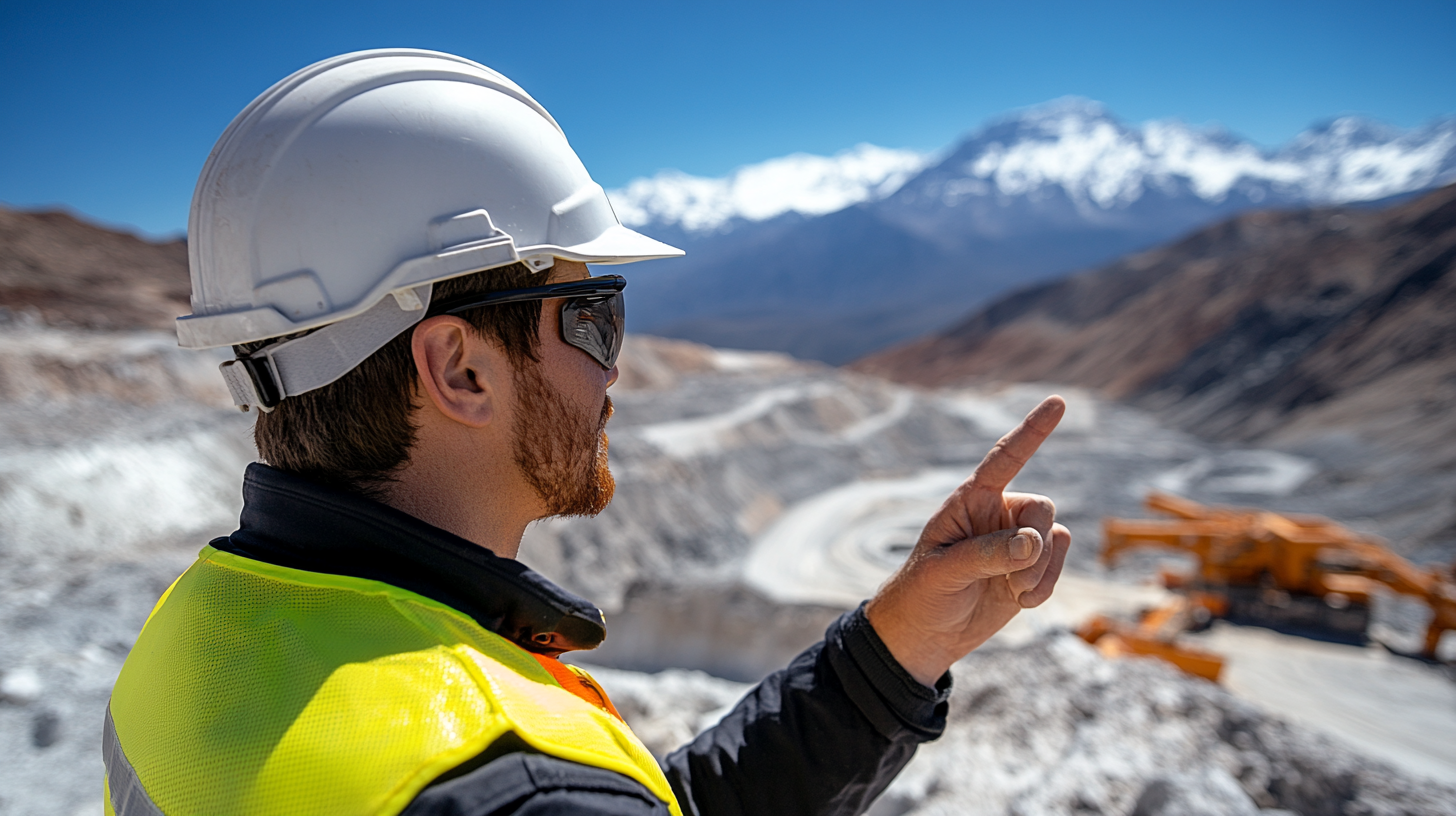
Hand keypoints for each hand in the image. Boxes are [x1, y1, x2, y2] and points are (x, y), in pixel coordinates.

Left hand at [865, 396, 1071, 685]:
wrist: (925, 634)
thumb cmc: (921, 593)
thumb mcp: (943, 571)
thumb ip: (987, 553)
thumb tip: (1034, 540)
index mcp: (969, 500)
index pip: (1005, 459)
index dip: (1031, 431)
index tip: (1058, 402)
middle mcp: (996, 512)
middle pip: (1041, 507)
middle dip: (1034, 543)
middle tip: (1013, 577)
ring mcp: (1016, 538)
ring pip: (1055, 537)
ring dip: (1040, 571)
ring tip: (1011, 593)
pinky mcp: (1031, 566)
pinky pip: (1057, 562)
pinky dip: (1046, 584)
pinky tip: (1021, 601)